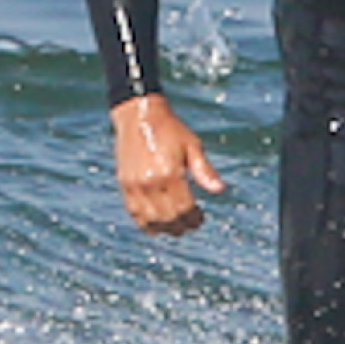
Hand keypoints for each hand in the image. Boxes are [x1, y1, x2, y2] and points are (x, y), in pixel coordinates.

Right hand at [111, 93, 226, 235]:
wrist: (139, 115)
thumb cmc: (170, 128)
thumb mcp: (192, 145)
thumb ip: (205, 170)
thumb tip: (220, 190)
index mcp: (169, 172)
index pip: (184, 208)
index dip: (194, 219)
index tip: (200, 219)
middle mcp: (150, 181)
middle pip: (168, 217)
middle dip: (181, 226)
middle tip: (190, 227)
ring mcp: (135, 184)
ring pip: (150, 219)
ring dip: (164, 228)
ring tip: (175, 228)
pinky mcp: (124, 183)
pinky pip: (134, 212)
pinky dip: (145, 223)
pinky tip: (156, 225)